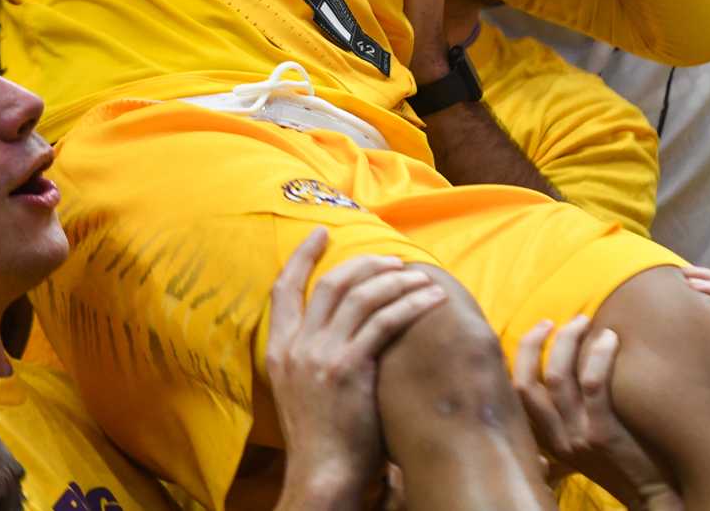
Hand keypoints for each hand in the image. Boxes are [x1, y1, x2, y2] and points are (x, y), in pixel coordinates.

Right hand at [267, 229, 446, 501]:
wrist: (321, 475)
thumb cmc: (322, 439)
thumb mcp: (300, 391)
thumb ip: (312, 357)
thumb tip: (341, 331)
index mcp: (279, 350)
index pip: (284, 289)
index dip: (302, 256)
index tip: (320, 233)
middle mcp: (296, 347)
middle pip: (329, 283)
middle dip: (362, 263)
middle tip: (391, 258)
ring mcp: (320, 356)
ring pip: (360, 296)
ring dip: (394, 279)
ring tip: (419, 275)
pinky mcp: (348, 368)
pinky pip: (383, 322)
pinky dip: (409, 304)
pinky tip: (430, 299)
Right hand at [514, 318, 679, 510]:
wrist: (653, 496)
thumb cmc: (625, 463)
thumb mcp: (585, 443)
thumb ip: (569, 416)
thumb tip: (566, 367)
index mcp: (547, 440)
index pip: (516, 392)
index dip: (522, 354)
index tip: (540, 329)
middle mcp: (555, 440)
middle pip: (527, 382)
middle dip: (536, 342)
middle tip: (558, 320)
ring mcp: (577, 439)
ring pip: (558, 378)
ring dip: (568, 341)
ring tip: (585, 321)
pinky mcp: (602, 436)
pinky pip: (594, 386)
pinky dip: (599, 357)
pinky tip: (610, 339)